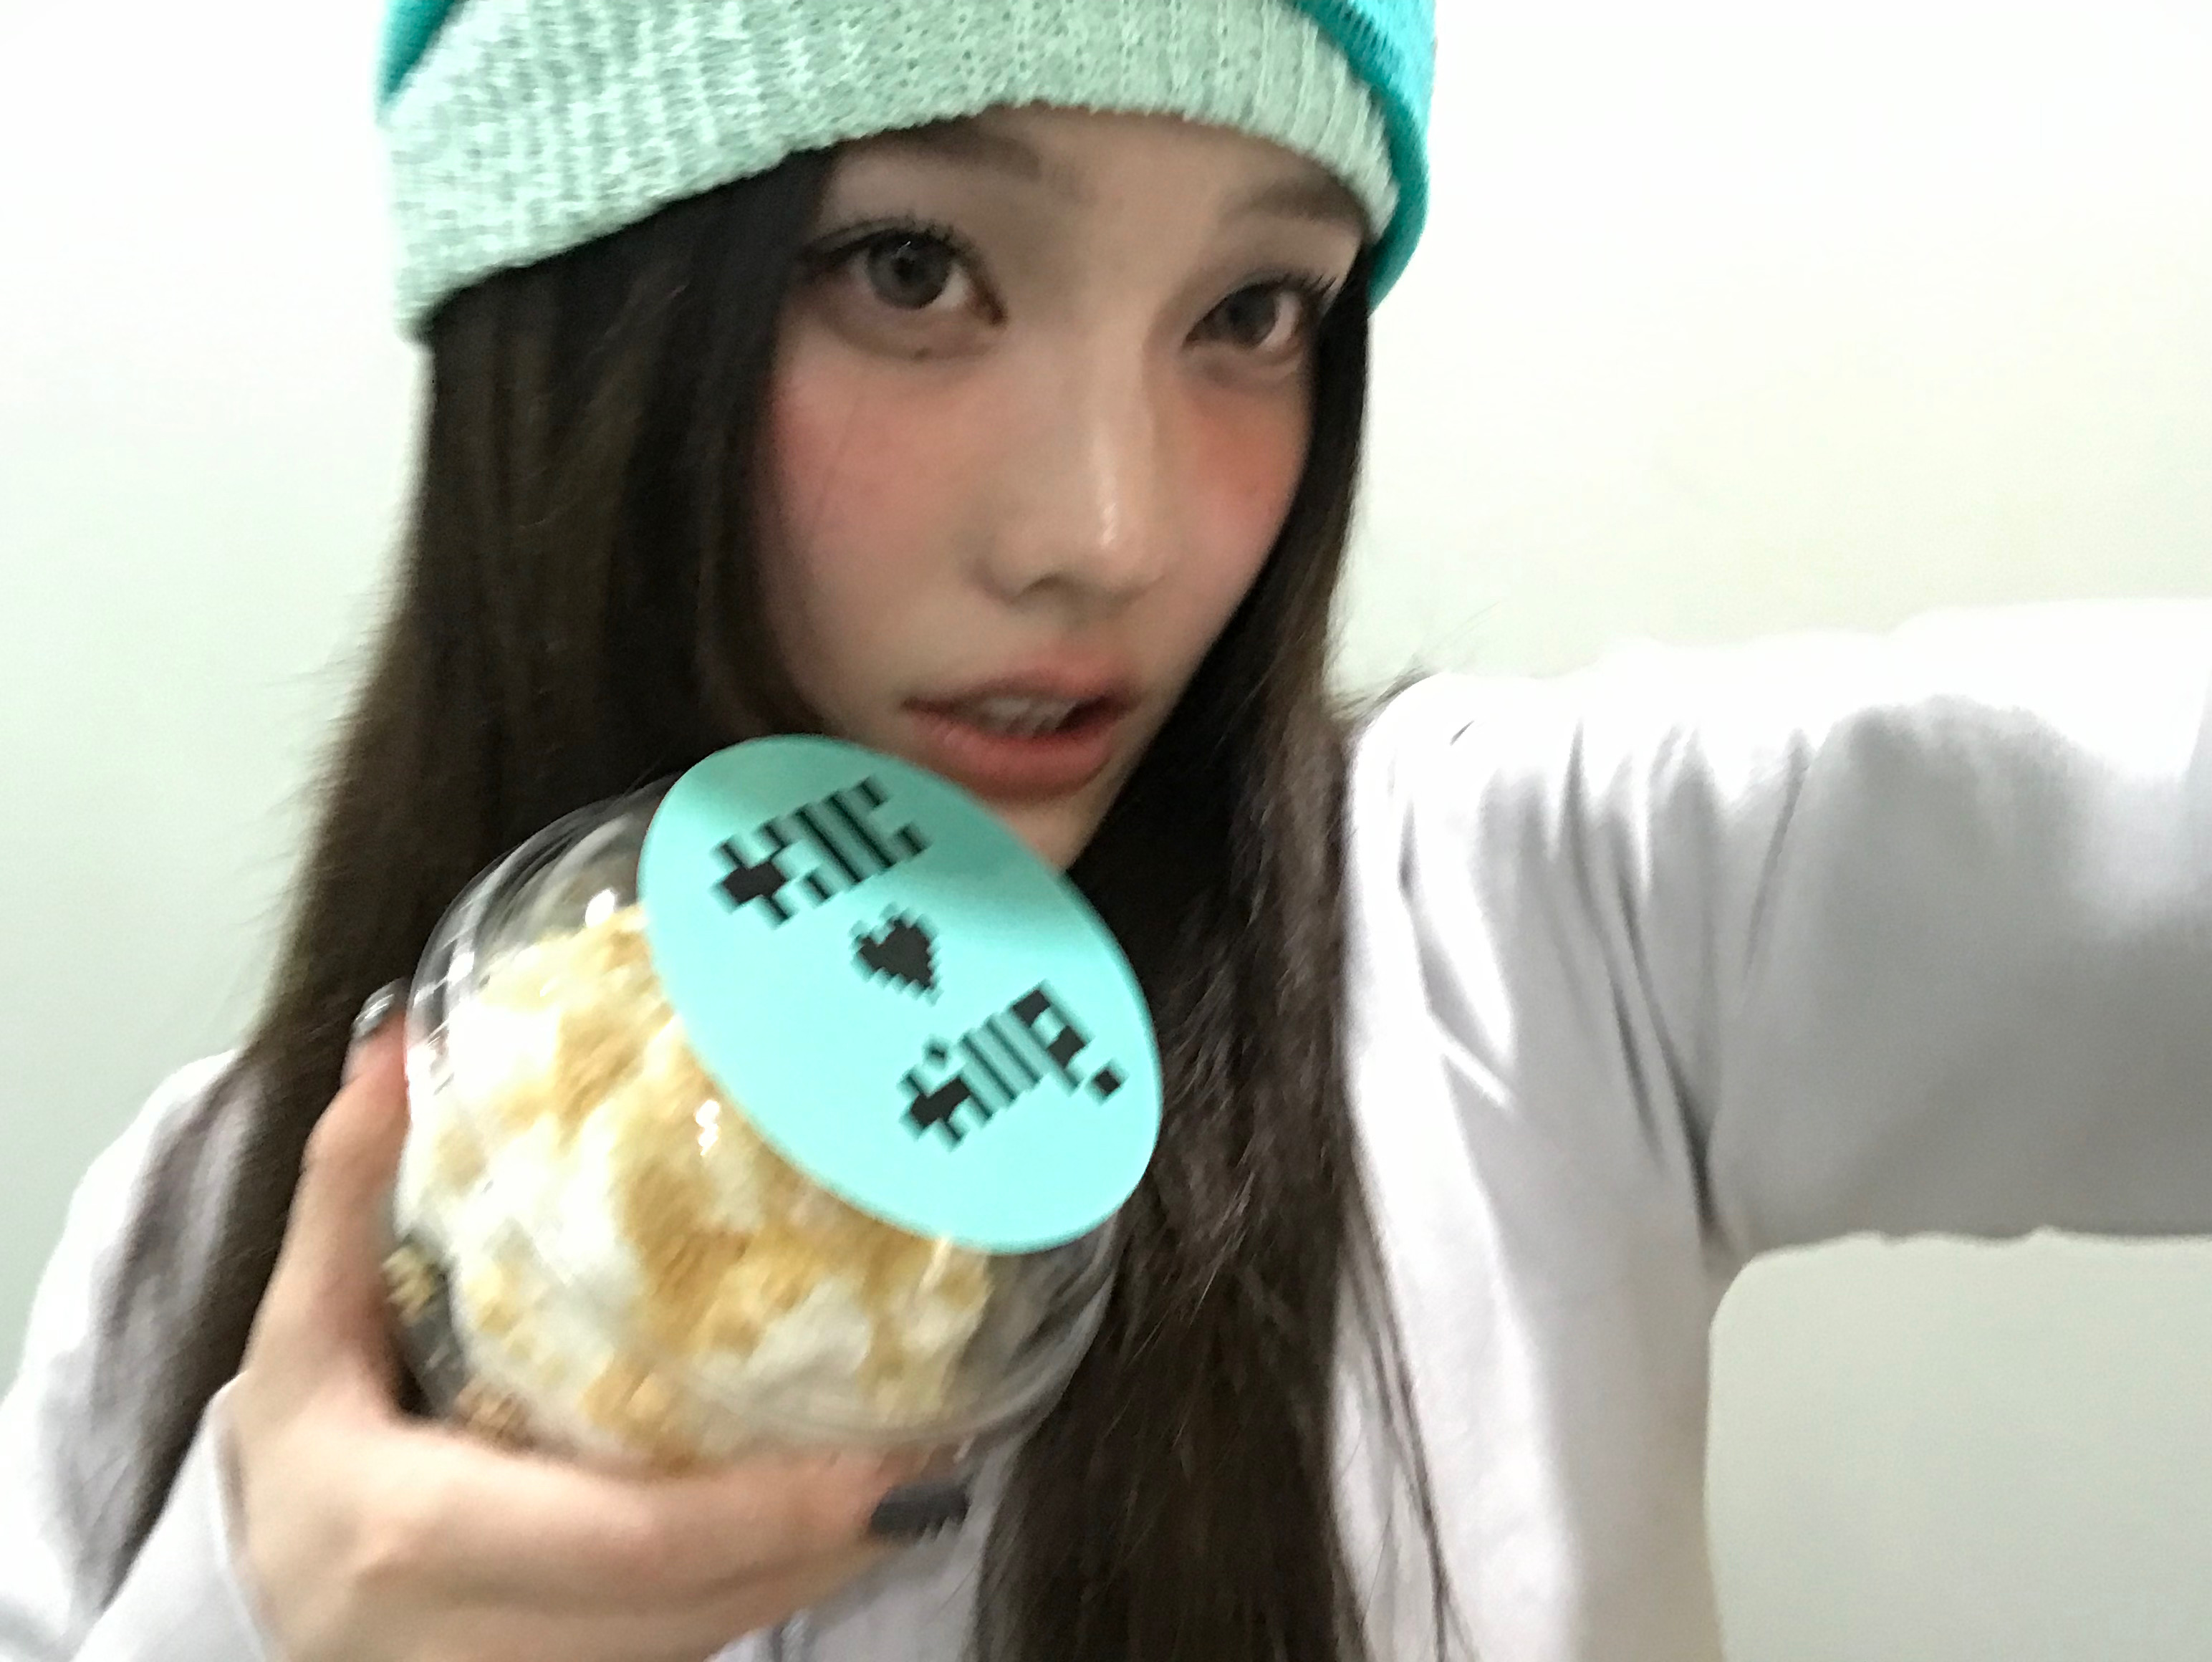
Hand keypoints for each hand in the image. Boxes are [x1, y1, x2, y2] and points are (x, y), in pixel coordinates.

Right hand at [226, 1002, 935, 1661]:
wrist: (244, 1620)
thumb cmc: (292, 1467)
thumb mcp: (298, 1333)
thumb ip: (349, 1191)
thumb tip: (394, 1041)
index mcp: (421, 1529)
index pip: (634, 1539)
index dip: (770, 1508)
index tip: (881, 1457)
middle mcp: (483, 1633)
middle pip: (699, 1600)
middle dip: (825, 1535)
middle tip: (929, 1452)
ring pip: (709, 1637)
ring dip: (815, 1565)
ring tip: (908, 1475)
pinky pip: (692, 1650)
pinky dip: (768, 1589)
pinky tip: (829, 1523)